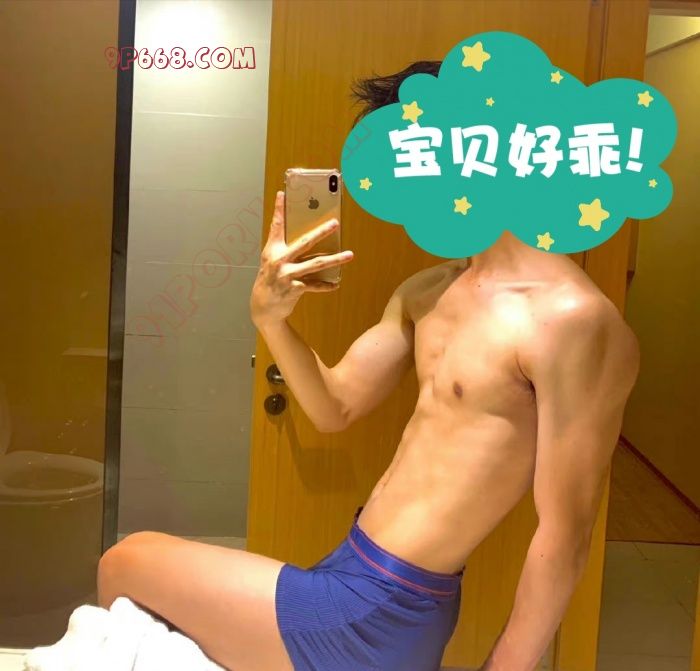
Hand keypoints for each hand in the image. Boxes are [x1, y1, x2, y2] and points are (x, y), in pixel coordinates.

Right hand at [250, 190, 353, 328]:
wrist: (263, 307)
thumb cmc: (270, 280)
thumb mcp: (271, 261)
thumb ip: (286, 249)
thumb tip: (308, 239)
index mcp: (273, 250)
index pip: (277, 226)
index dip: (280, 209)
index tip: (283, 194)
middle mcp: (280, 260)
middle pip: (305, 243)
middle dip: (322, 232)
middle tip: (335, 223)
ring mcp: (288, 275)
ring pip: (316, 264)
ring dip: (335, 259)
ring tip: (350, 255)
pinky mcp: (295, 289)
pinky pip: (315, 285)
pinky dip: (326, 286)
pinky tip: (337, 284)